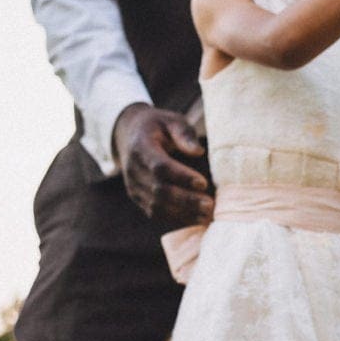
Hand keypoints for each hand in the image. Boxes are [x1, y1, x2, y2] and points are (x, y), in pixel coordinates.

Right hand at [113, 104, 211, 228]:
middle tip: (210, 205)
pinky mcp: (137, 198)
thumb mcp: (171, 120)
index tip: (203, 183)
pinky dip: (176, 219)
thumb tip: (198, 152)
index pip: (160, 167)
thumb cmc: (158, 126)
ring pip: (156, 207)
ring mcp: (133, 187)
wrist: (129, 135)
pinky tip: (195, 220)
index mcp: (141, 147)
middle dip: (186, 201)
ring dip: (182, 214)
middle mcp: (133, 170)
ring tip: (207, 217)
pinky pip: (155, 213)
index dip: (181, 177)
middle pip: (159, 191)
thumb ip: (184, 133)